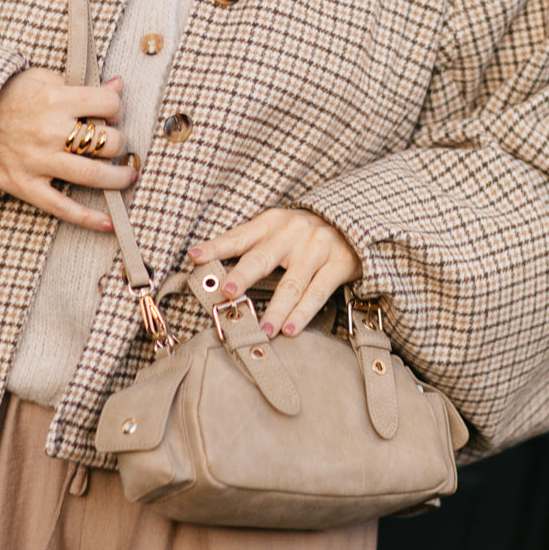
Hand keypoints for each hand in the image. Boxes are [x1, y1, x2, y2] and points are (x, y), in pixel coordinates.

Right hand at [0, 68, 135, 231]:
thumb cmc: (8, 96)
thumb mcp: (42, 79)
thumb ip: (81, 84)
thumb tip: (118, 85)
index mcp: (56, 100)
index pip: (108, 105)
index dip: (116, 108)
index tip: (112, 114)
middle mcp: (49, 132)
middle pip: (107, 142)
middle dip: (121, 143)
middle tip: (118, 144)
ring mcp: (37, 161)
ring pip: (92, 176)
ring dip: (118, 179)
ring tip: (126, 177)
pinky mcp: (25, 185)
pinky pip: (62, 207)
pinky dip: (88, 218)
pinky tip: (108, 222)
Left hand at [189, 209, 360, 336]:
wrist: (353, 219)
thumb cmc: (303, 233)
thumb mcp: (277, 230)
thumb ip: (250, 248)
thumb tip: (212, 274)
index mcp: (271, 222)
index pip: (239, 236)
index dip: (216, 246)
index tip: (195, 257)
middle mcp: (293, 232)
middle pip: (263, 257)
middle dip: (244, 275)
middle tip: (228, 292)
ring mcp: (317, 248)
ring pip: (292, 283)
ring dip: (276, 309)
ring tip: (261, 330)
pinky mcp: (338, 264)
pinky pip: (317, 292)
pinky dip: (302, 313)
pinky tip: (290, 329)